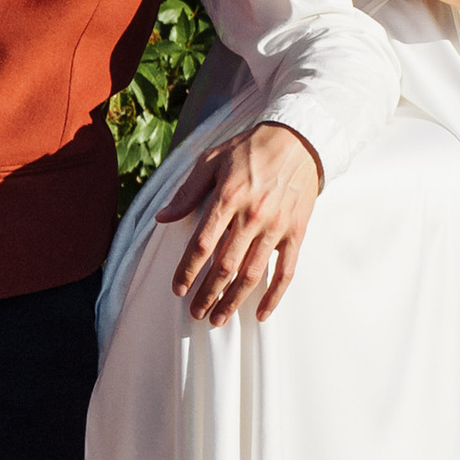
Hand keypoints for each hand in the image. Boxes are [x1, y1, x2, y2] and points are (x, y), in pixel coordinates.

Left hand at [159, 122, 320, 323]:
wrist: (298, 141)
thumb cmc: (250, 149)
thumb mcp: (212, 160)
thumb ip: (187, 192)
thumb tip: (162, 218)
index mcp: (228, 197)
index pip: (202, 244)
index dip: (188, 270)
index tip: (178, 288)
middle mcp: (252, 216)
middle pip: (225, 266)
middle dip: (207, 294)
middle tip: (195, 312)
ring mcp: (276, 227)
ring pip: (252, 274)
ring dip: (233, 300)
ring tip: (218, 318)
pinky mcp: (296, 233)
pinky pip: (286, 272)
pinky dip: (274, 296)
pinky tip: (260, 313)